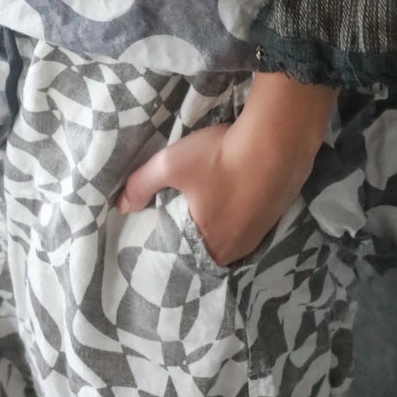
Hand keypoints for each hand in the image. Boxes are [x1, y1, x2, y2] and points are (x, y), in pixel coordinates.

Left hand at [116, 72, 337, 265]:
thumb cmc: (219, 157)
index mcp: (212, 246)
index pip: (187, 255)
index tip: (168, 229)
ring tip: (210, 203)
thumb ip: (141, 184)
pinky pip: (249, 223)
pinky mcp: (276, 215)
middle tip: (186, 213)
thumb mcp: (171, 164)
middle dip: (198, 233)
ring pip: (231, 236)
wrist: (276, 140)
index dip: (176, 243)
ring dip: (221, 223)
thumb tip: (121, 206)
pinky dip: (239, 212)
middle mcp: (238, 249)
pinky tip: (235, 194)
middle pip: (210, 247)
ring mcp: (260, 234)